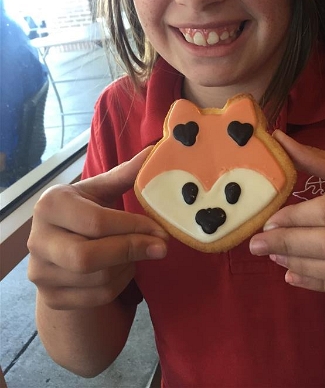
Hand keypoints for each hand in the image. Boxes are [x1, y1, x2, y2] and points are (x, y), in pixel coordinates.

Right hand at [28, 149, 168, 309]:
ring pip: (97, 280)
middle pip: (88, 257)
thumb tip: (155, 152)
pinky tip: (125, 268)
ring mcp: (40, 273)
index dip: (132, 228)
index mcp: (50, 205)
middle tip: (162, 247)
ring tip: (140, 252)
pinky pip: (97, 297)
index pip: (95, 222)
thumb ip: (124, 174)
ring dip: (129, 267)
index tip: (161, 230)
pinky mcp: (52, 298)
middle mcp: (37, 240)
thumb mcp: (99, 191)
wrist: (58, 248)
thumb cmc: (84, 211)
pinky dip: (120, 284)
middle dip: (131, 251)